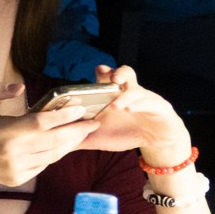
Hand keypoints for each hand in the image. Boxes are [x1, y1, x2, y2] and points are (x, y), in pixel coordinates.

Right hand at [0, 80, 101, 188]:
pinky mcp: (18, 178)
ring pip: (52, 154)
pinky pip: (44, 164)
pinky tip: (62, 146)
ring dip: (70, 143)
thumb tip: (20, 87)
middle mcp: (13, 151)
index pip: (42, 122)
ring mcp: (17, 167)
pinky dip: (55, 154)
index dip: (64, 115)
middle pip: (54, 140)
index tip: (80, 109)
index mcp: (5, 131)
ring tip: (82, 133)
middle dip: (77, 131)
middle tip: (93, 122)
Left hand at [76, 63, 192, 167]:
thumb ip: (79, 137)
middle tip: (106, 74)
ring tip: (114, 105)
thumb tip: (55, 141)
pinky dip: (138, 106)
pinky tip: (130, 111)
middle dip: (115, 72)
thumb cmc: (127, 133)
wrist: (156, 143)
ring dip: (124, 94)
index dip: (102, 72)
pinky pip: (150, 103)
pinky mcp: (159, 108)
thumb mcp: (99, 137)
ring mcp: (145, 99)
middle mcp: (128, 93)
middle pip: (124, 74)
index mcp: (114, 96)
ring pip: (136, 88)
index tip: (96, 70)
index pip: (108, 78)